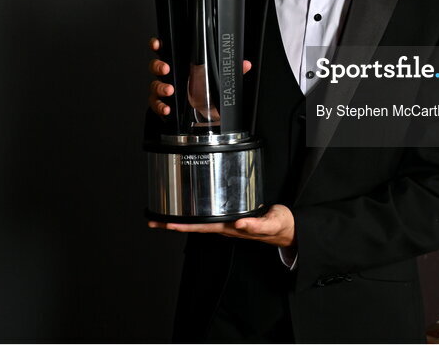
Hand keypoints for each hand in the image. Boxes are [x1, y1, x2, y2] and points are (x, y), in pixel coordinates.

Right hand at [148, 37, 250, 116]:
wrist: (206, 114)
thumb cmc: (209, 92)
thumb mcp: (221, 79)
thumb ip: (232, 70)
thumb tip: (245, 64)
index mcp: (183, 65)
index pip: (167, 51)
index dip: (159, 45)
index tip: (159, 44)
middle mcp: (172, 76)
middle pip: (156, 66)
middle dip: (158, 65)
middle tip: (166, 68)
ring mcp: (166, 90)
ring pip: (155, 85)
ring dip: (160, 87)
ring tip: (169, 90)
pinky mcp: (163, 104)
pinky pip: (156, 104)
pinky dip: (160, 106)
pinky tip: (167, 108)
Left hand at [148, 204, 295, 247]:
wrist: (287, 229)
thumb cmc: (279, 225)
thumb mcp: (271, 223)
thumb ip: (256, 225)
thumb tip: (239, 224)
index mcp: (231, 228)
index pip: (202, 227)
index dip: (183, 226)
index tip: (166, 224)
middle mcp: (225, 227)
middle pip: (194, 227)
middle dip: (173, 224)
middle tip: (152, 221)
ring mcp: (226, 224)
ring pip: (198, 223)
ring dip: (180, 221)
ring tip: (162, 216)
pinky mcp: (230, 218)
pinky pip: (207, 217)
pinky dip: (194, 214)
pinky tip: (187, 210)